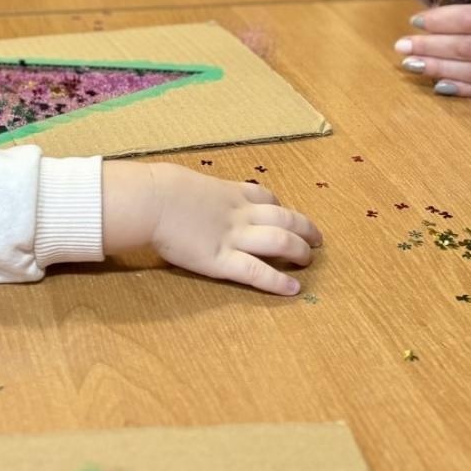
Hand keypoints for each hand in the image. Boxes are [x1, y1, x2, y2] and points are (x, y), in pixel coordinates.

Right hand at [102, 161, 321, 295]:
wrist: (152, 201)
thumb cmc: (159, 189)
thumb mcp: (184, 181)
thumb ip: (195, 192)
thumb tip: (183, 192)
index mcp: (229, 193)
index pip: (265, 197)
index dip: (281, 207)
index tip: (287, 214)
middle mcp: (240, 214)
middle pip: (284, 218)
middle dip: (305, 228)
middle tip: (317, 239)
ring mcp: (234, 237)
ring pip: (280, 241)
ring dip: (299, 250)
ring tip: (309, 260)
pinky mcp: (222, 261)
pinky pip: (257, 272)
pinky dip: (278, 281)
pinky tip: (293, 288)